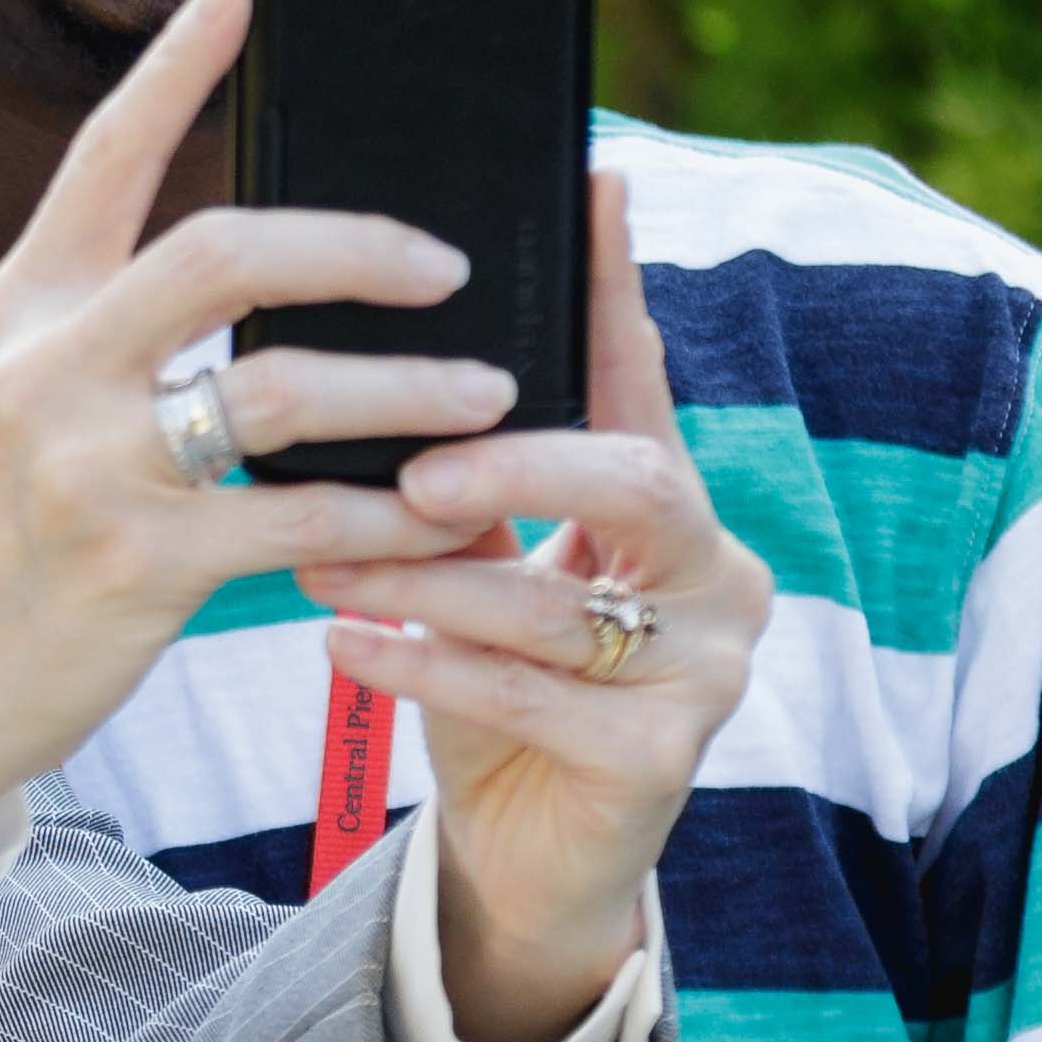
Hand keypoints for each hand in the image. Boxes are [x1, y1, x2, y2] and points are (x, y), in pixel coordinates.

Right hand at [0, 0, 504, 829]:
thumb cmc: (6, 527)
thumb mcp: (20, 391)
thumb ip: (105, 316)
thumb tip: (245, 251)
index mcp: (29, 305)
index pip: (108, 154)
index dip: (178, 65)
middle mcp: (54, 366)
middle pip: (226, 250)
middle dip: (357, 246)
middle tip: (446, 261)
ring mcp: (93, 464)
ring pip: (283, 390)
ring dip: (408, 387)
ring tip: (489, 392)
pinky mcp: (141, 563)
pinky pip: (301, 520)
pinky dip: (392, 515)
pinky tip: (449, 513)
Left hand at [319, 172, 772, 1041]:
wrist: (524, 860)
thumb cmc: (493, 686)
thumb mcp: (479, 566)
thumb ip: (458, 481)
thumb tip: (365, 367)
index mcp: (672, 505)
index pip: (642, 376)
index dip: (614, 285)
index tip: (591, 181)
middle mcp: (717, 572)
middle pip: (635, 480)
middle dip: (518, 463)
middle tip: (412, 469)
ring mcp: (705, 670)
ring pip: (563, 602)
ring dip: (433, 579)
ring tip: (324, 560)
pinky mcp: (664, 760)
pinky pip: (534, 699)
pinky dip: (429, 666)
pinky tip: (346, 643)